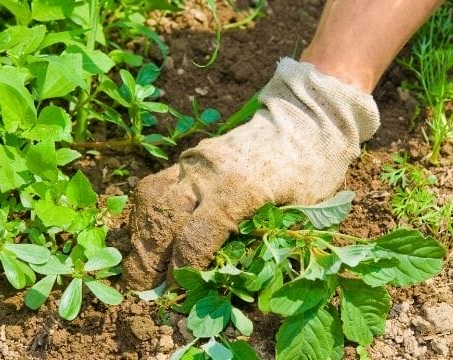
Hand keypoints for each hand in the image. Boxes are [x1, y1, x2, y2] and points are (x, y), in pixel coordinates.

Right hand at [121, 58, 379, 289]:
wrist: (306, 119)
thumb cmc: (312, 171)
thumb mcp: (302, 213)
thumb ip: (266, 244)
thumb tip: (230, 283)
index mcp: (238, 190)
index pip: (194, 239)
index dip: (181, 272)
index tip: (177, 294)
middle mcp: (208, 173)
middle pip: (162, 219)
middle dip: (147, 259)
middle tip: (144, 289)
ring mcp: (195, 161)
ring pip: (151, 200)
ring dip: (140, 235)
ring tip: (141, 264)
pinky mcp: (190, 157)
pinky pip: (157, 186)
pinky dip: (148, 214)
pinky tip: (150, 234)